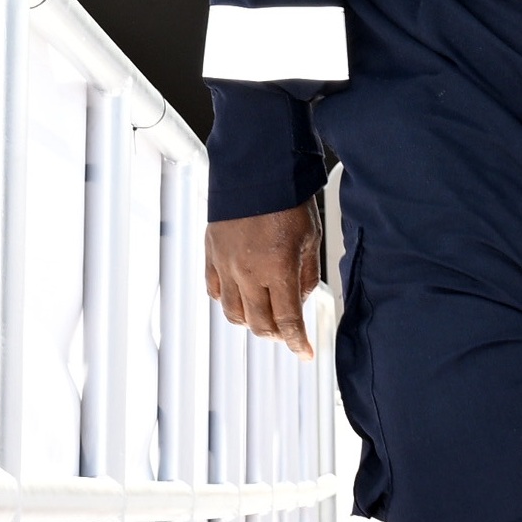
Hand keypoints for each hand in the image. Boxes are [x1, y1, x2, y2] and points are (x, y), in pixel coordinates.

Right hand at [209, 202, 331, 350]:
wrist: (255, 168)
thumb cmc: (287, 198)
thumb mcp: (310, 238)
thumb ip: (305, 276)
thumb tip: (299, 302)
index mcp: (278, 268)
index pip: (287, 320)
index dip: (297, 343)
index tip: (305, 353)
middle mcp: (248, 271)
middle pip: (259, 324)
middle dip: (276, 335)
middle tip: (287, 333)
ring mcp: (225, 264)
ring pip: (233, 313)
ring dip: (251, 322)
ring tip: (264, 316)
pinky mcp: (211, 254)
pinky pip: (215, 291)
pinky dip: (228, 301)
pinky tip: (241, 297)